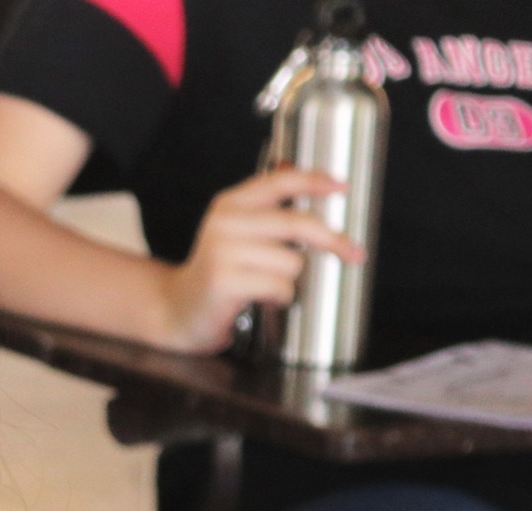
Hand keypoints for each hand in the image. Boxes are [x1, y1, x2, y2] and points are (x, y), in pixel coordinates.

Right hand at [158, 167, 366, 353]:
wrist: (180, 309)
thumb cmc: (218, 272)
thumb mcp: (238, 233)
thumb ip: (268, 209)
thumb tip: (308, 180)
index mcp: (230, 204)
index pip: (279, 181)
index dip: (314, 181)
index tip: (342, 187)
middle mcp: (224, 223)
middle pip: (296, 223)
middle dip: (331, 240)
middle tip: (351, 252)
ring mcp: (222, 252)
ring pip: (292, 261)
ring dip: (292, 278)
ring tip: (271, 283)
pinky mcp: (224, 281)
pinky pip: (279, 286)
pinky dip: (281, 296)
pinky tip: (265, 297)